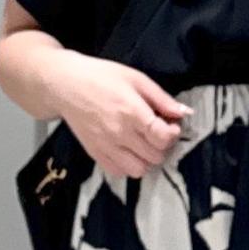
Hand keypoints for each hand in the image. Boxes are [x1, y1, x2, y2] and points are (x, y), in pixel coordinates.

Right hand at [55, 56, 193, 176]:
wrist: (64, 85)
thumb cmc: (100, 76)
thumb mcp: (136, 79)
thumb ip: (161, 99)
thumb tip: (184, 113)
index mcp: (132, 113)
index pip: (163, 138)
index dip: (173, 134)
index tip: (171, 125)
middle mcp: (120, 134)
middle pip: (155, 156)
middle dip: (162, 146)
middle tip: (158, 132)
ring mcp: (106, 147)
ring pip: (139, 170)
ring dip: (147, 159)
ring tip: (144, 143)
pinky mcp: (95, 154)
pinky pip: (119, 172)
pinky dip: (128, 165)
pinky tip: (128, 150)